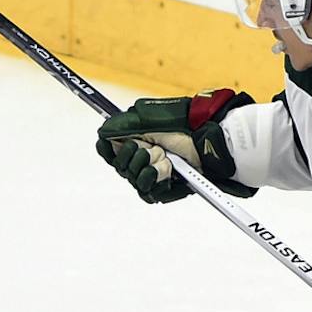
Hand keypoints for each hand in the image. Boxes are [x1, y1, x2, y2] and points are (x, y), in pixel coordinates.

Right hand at [95, 91, 253, 203]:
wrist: (209, 139)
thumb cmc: (185, 125)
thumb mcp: (149, 117)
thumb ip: (122, 124)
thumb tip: (103, 131)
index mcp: (137, 140)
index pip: (110, 150)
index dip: (107, 149)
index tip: (109, 144)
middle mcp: (143, 158)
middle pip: (120, 167)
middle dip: (128, 157)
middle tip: (143, 147)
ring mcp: (154, 175)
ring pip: (133, 180)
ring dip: (142, 168)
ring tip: (160, 157)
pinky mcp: (165, 190)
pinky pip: (148, 193)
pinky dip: (152, 181)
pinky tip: (163, 170)